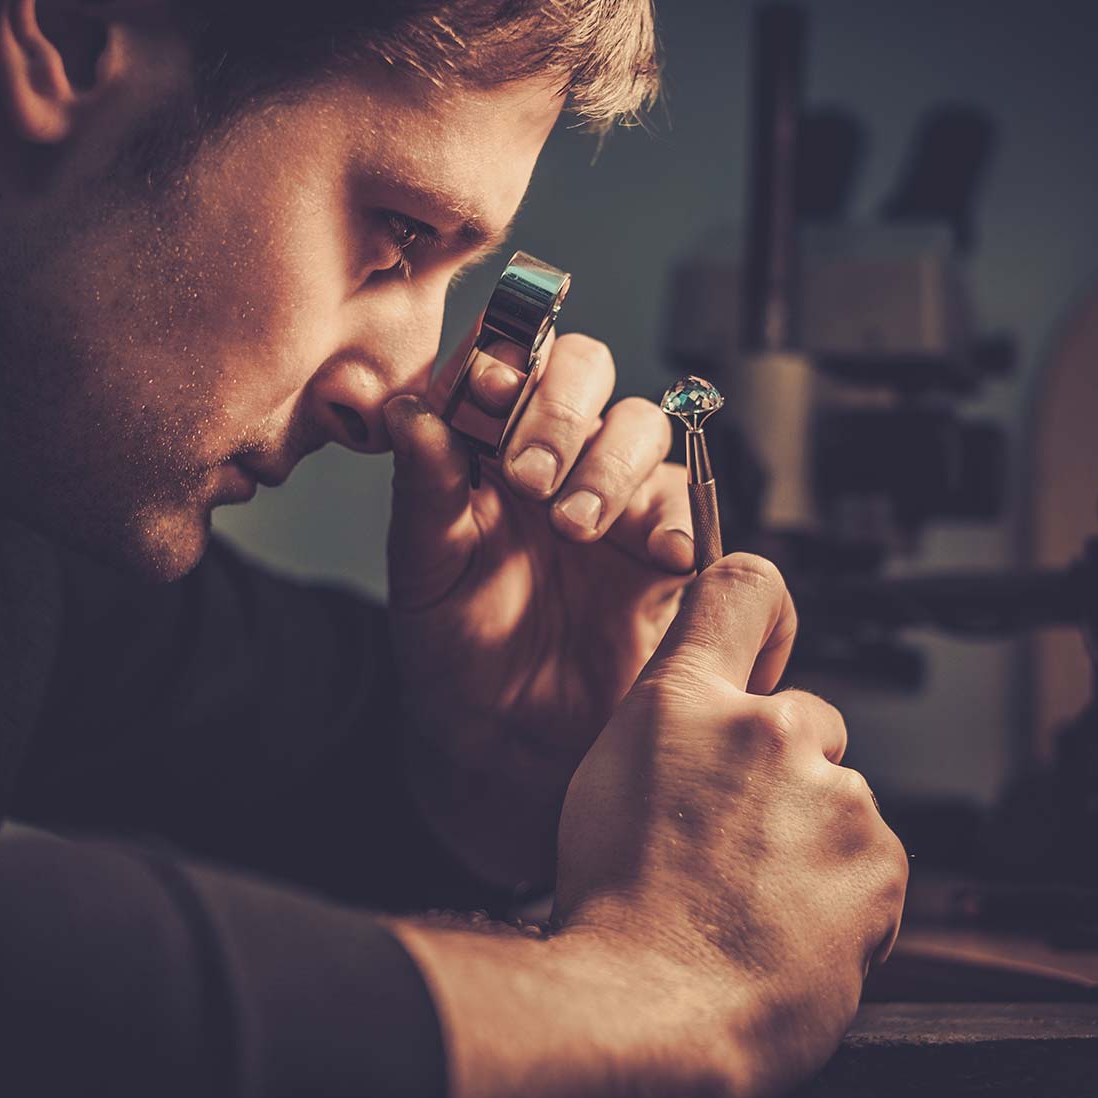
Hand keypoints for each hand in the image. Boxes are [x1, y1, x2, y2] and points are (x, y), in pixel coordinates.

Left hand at [383, 331, 693, 887]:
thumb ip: (422, 490)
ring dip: (611, 464)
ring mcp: (613, 495)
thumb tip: (407, 407)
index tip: (484, 394)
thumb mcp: (423, 575)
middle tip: (530, 478)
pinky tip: (658, 555)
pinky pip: (690, 504)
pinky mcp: (664, 545)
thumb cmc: (455, 651)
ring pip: (640, 425)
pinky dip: (679, 518)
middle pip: (583, 370)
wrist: (512, 740)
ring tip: (578, 525)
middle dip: (560, 411)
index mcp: (484, 445)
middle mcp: (552, 454)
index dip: (500, 357)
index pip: (502, 358)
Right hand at [553, 553, 907, 1097]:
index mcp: (687, 701)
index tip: (766, 640)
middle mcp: (767, 729)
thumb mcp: (606, 776)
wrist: (650, 1004)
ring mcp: (831, 795)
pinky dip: (841, 892)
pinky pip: (869, 863)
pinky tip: (785, 923)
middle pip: (803, 719)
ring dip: (809, 837)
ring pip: (836, 799)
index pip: (742, 589)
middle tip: (733, 835)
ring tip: (750, 895)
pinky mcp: (879, 862)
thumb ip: (668, 726)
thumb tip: (703, 716)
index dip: (762, 609)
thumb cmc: (615, 901)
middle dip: (781, 769)